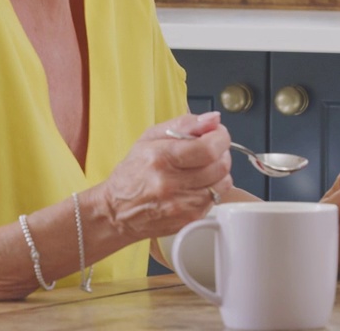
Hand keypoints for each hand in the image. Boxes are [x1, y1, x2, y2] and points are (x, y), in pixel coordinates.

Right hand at [98, 111, 233, 243]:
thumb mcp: (150, 138)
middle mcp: (172, 183)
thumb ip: (185, 125)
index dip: (221, 137)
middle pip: (221, 165)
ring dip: (219, 171)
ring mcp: (182, 205)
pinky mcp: (189, 219)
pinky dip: (212, 188)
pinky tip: (196, 185)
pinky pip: (216, 199)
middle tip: (209, 150)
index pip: (209, 148)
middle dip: (221, 153)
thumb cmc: (132, 173)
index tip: (217, 134)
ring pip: (223, 183)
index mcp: (161, 158)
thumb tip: (213, 119)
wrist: (116, 212)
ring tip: (202, 168)